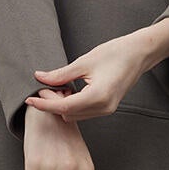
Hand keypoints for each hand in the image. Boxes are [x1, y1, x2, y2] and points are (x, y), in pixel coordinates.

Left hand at [26, 30, 156, 123]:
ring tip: (56, 88)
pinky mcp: (107, 108)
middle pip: (68, 114)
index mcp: (98, 96)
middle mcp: (103, 107)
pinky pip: (83, 113)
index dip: (45, 104)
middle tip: (43, 87)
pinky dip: (72, 105)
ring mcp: (106, 110)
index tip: (30, 99)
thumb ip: (61, 74)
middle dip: (52, 104)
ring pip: (75, 116)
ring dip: (62, 106)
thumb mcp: (84, 61)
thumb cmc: (116, 53)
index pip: (64, 107)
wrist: (139, 54)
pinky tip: (68, 91)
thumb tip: (39, 78)